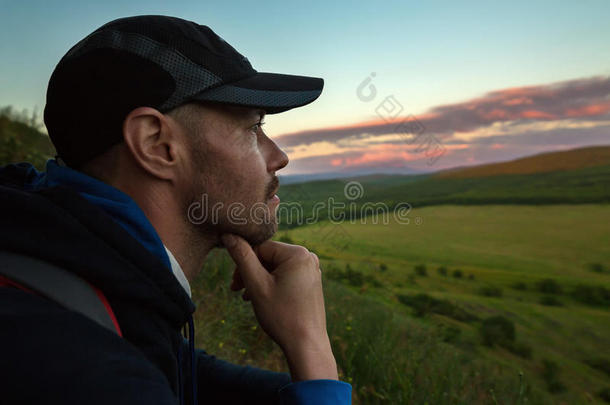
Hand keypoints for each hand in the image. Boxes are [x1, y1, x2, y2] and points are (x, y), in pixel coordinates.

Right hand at [221, 233, 337, 381]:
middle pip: (268, 257)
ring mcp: (311, 270)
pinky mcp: (311, 282)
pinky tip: (263, 300)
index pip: (260, 247)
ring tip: (248, 298)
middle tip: (238, 291)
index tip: (234, 283)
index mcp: (298, 253)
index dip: (244, 264)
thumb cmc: (282, 316)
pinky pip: (286, 276)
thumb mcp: (257, 285)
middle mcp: (308, 257)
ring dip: (259, 280)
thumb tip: (228, 233)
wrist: (306, 345)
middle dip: (251, 273)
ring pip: (275, 268)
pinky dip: (272, 285)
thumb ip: (242, 257)